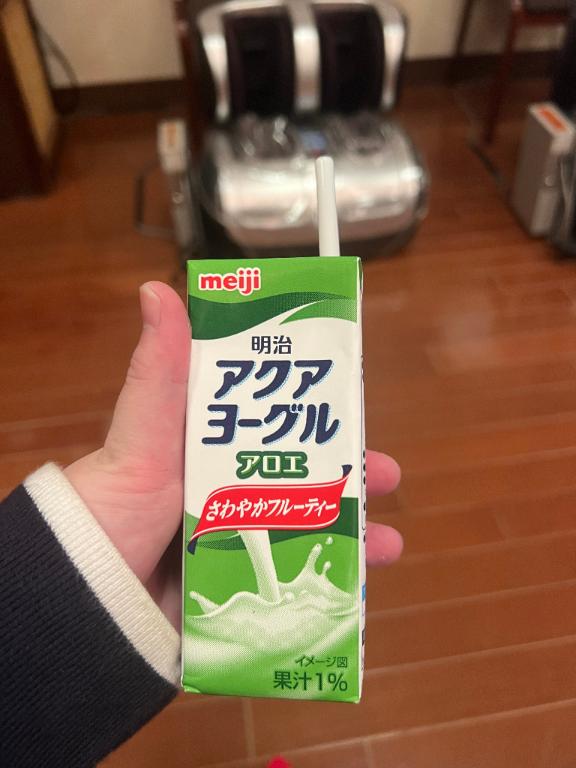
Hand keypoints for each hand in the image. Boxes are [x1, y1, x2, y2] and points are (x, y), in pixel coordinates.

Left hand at [64, 282, 402, 627]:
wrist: (82, 603)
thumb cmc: (113, 509)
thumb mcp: (142, 437)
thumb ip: (158, 373)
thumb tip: (157, 288)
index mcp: (208, 452)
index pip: (272, 424)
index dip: (316, 415)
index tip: (355, 404)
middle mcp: (226, 496)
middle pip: (299, 480)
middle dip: (347, 479)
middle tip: (386, 476)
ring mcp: (234, 549)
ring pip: (304, 536)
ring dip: (351, 538)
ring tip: (389, 544)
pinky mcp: (237, 595)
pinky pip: (290, 589)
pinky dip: (327, 590)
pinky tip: (360, 593)